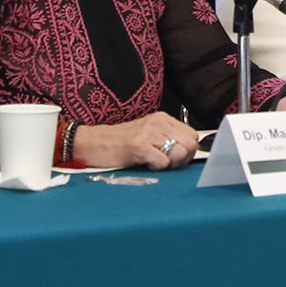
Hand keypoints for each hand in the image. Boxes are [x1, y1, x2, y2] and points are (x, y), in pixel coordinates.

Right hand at [74, 110, 198, 170]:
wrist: (92, 143)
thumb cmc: (120, 143)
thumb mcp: (148, 134)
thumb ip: (167, 138)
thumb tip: (187, 152)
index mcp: (163, 119)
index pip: (193, 135)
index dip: (188, 150)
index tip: (176, 158)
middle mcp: (158, 123)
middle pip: (190, 144)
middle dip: (183, 159)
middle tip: (168, 163)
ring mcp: (148, 133)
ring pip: (179, 153)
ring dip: (171, 164)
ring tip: (156, 163)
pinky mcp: (138, 145)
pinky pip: (163, 161)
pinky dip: (157, 167)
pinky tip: (146, 164)